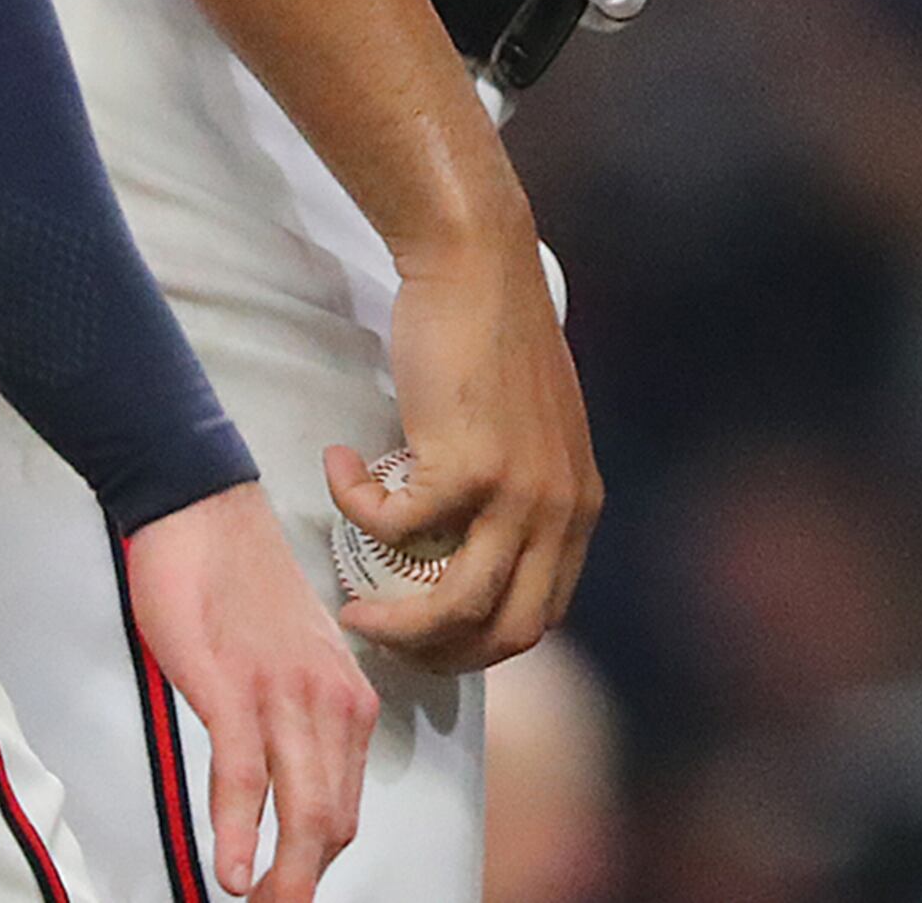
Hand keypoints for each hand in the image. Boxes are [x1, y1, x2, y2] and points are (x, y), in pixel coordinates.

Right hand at [121, 482, 375, 902]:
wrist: (205, 512)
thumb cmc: (238, 588)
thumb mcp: (285, 664)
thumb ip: (294, 723)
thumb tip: (278, 789)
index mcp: (347, 699)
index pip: (345, 806)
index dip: (316, 861)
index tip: (289, 890)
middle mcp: (333, 702)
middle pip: (330, 821)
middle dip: (304, 882)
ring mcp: (287, 696)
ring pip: (301, 809)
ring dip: (281, 876)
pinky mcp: (235, 688)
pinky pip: (244, 776)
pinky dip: (239, 831)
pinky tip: (232, 870)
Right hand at [335, 214, 600, 672]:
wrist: (480, 267)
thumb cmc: (497, 340)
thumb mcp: (535, 434)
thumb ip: (519, 494)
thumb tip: (470, 553)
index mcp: (580, 506)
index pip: (542, 613)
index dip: (482, 640)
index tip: (430, 632)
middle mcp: (560, 509)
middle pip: (507, 631)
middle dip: (442, 654)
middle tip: (389, 633)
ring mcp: (517, 492)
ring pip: (455, 609)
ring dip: (395, 623)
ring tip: (353, 605)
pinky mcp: (465, 466)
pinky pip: (394, 527)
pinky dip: (356, 508)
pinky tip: (341, 469)